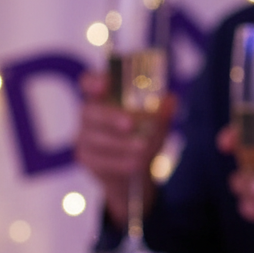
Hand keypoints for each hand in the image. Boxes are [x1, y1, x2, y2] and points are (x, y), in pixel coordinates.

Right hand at [75, 69, 176, 225]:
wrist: (132, 170)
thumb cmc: (143, 135)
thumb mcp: (157, 122)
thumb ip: (161, 111)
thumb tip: (169, 101)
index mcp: (103, 96)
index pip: (88, 83)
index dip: (93, 82)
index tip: (105, 83)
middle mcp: (88, 114)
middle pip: (90, 112)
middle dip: (110, 118)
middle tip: (130, 124)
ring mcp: (84, 137)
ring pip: (97, 139)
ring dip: (121, 143)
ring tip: (143, 146)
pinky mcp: (86, 158)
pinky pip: (100, 161)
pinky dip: (121, 162)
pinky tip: (137, 163)